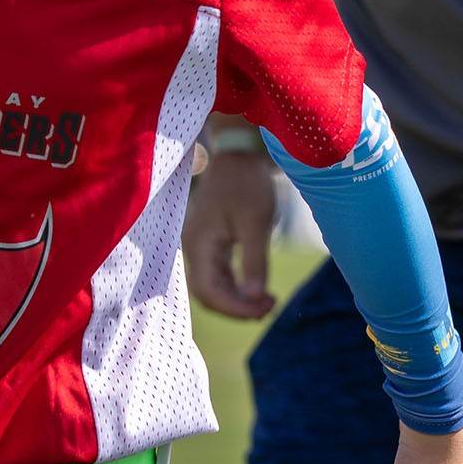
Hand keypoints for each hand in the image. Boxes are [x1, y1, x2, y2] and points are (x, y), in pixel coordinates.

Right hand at [184, 150, 277, 318]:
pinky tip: (258, 289)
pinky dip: (235, 287)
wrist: (238, 154)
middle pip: (207, 294)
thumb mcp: (256, 222)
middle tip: (269, 307)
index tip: (265, 309)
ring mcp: (200, 245)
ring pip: (212, 287)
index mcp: (200, 243)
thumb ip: (254, 261)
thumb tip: (256, 297)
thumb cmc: (247, 183)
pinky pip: (217, 275)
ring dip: (237, 299)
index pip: (209, 291)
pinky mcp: (209, 243)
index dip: (235, 307)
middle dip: (236, 307)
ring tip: (267, 302)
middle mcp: (193, 247)